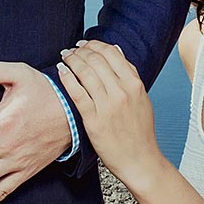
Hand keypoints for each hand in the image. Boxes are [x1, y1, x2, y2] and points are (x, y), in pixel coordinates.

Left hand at [55, 40, 161, 187]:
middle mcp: (122, 92)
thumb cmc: (140, 131)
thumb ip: (130, 74)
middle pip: (96, 60)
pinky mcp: (93, 120)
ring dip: (72, 60)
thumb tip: (116, 50)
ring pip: (85, 73)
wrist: (139, 160)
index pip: (112, 53)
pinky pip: (77, 93)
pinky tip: (61, 71)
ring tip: (65, 57)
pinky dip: (67, 78)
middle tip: (72, 50)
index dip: (95, 45)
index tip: (85, 44)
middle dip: (81, 50)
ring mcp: (107, 106)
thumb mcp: (142, 98)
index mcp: (135, 85)